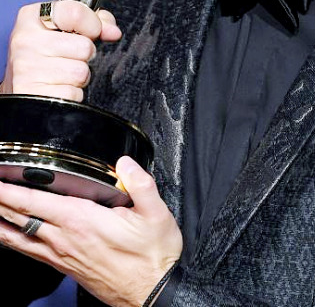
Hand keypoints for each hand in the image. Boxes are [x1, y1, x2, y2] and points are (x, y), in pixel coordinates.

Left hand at [0, 156, 182, 306]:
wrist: (151, 295)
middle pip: (19, 216)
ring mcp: (62, 255)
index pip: (35, 201)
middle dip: (0, 200)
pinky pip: (29, 250)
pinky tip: (9, 234)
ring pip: (18, 236)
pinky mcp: (64, 267)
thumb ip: (140, 184)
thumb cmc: (152, 257)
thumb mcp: (156, 214)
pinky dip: (12, 239)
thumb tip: (124, 164)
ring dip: (1, 219)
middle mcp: (65, 238)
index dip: (10, 188)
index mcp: (82, 221)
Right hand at [2, 1, 121, 100]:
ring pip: (81, 72)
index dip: (92, 24)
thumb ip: (93, 21)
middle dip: (84, 55)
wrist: (20, 88)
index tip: (91, 31)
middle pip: (85, 46)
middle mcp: (26, 40)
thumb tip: (113, 32)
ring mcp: (27, 68)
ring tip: (60, 73)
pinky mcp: (33, 94)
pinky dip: (71, 94)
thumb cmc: (45, 55)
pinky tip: (56, 87)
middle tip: (67, 57)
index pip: (75, 13)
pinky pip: (73, 94)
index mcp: (32, 17)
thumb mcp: (62, 28)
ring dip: (78, 77)